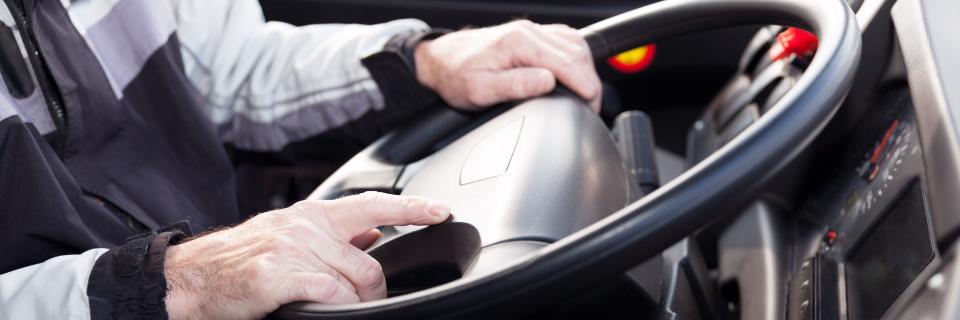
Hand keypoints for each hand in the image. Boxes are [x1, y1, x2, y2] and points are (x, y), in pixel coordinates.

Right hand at [163, 192, 450, 319]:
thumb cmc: (242, 260)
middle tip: (365, 304)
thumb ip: (333, 234)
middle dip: (376, 292)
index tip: (442, 211)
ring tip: (332, 307)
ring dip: (353, 304)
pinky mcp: (279, 275)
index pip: (374, 203)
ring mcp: (292, 248)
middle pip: (371, 264)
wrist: (192, 278)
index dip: (413, 207)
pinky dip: (336, 308)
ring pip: (353, 283)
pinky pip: (330, 295)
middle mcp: (306, 225)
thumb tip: (375, 234)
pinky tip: (318, 308)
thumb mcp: (291, 235)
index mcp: (313, 213)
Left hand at [415, 20, 601, 111]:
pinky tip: (578, 74)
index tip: (591, 105)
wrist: (440, 60)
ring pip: (575, 44)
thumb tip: (547, 81)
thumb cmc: (456, 75)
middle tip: (592, 107)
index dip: (584, 85)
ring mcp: (531, 31)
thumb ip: (516, 85)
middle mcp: (528, 32)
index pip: (566, 62)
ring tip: (588, 95)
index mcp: (518, 43)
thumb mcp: (480, 89)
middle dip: (590, 80)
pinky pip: (565, 41)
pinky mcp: (532, 35)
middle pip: (576, 52)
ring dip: (587, 68)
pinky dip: (578, 58)